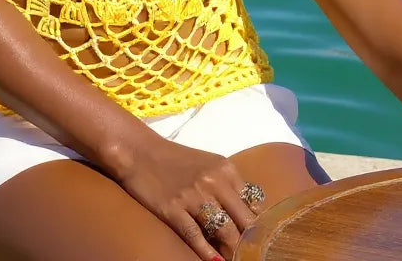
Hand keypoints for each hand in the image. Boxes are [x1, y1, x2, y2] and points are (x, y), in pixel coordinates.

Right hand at [111, 137, 262, 259]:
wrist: (139, 152)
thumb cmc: (175, 160)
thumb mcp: (208, 164)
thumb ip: (228, 184)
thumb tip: (248, 213)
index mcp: (225, 169)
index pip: (253, 202)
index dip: (258, 224)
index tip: (262, 240)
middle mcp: (213, 181)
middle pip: (243, 219)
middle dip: (250, 241)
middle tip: (254, 255)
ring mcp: (193, 196)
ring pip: (223, 230)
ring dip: (232, 249)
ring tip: (238, 259)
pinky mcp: (173, 209)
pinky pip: (195, 236)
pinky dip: (207, 252)